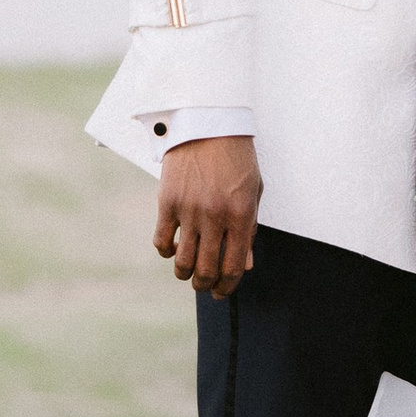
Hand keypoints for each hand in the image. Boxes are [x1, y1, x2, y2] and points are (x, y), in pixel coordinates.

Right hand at [157, 134, 260, 296]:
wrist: (209, 123)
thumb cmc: (236, 157)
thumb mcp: (253, 192)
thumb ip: (249, 230)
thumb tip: (243, 264)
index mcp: (241, 216)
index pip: (233, 266)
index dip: (227, 287)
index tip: (222, 293)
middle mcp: (215, 217)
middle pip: (206, 269)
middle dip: (205, 285)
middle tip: (204, 286)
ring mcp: (189, 211)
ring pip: (183, 261)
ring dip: (184, 274)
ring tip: (187, 273)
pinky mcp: (167, 202)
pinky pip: (162, 241)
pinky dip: (166, 251)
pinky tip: (171, 249)